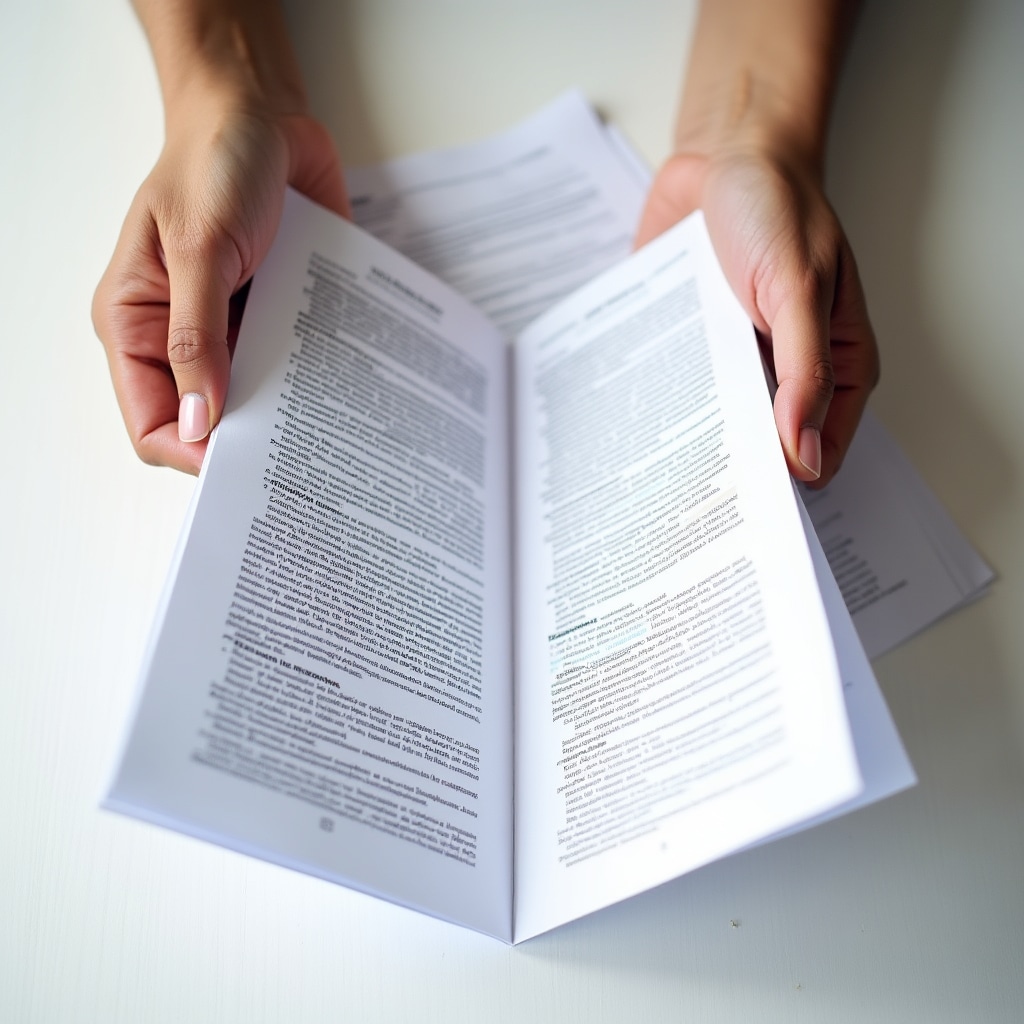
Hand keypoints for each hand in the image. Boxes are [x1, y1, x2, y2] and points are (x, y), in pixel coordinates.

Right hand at [93, 104, 348, 473]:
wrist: (263, 117)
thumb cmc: (215, 165)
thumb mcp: (201, 248)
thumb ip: (199, 336)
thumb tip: (200, 420)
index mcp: (136, 323)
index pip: (151, 422)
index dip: (193, 454)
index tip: (245, 470)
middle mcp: (182, 337)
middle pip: (208, 421)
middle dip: (249, 442)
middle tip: (301, 462)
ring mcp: (232, 330)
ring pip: (257, 400)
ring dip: (290, 413)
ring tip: (332, 432)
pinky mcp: (275, 316)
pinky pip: (295, 366)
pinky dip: (318, 378)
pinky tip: (347, 388)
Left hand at [635, 146, 878, 486]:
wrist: (723, 153)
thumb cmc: (776, 207)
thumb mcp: (798, 288)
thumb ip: (804, 373)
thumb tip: (802, 454)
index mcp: (834, 365)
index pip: (817, 450)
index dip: (787, 484)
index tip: (750, 514)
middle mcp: (785, 371)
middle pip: (761, 445)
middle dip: (731, 473)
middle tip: (692, 508)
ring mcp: (735, 361)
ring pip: (715, 424)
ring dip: (689, 446)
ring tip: (654, 482)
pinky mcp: (693, 345)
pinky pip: (677, 389)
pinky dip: (659, 407)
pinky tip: (633, 430)